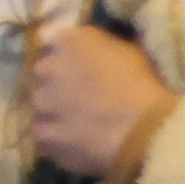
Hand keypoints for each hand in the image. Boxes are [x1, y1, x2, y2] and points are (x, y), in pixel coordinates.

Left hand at [27, 22, 172, 178]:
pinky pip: (46, 135)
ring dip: (56, 110)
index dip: (76, 57)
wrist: (144, 132)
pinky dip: (58, 138)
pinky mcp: (42, 136)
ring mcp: (40, 103)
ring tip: (80, 123)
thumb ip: (105, 46)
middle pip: (46, 73)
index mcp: (70, 40)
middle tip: (83, 96)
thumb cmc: (144, 87)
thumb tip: (102, 49)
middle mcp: (46, 67)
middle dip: (60, 82)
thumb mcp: (132, 50)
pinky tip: (78, 143)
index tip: (89, 68)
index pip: (63, 43)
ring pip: (43, 105)